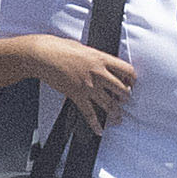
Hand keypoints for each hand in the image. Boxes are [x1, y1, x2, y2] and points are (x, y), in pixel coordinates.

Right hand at [20, 36, 134, 129]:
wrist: (43, 56)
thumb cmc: (60, 48)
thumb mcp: (84, 48)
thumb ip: (95, 57)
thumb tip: (102, 63)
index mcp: (101, 59)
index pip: (127, 70)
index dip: (132, 78)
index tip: (131, 83)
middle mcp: (98, 73)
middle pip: (121, 89)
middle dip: (125, 97)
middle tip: (125, 100)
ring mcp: (88, 86)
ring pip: (109, 104)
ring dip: (115, 113)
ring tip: (118, 117)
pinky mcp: (77, 95)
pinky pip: (89, 114)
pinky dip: (95, 124)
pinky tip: (99, 129)